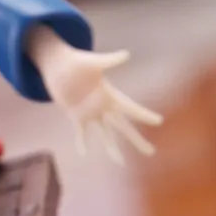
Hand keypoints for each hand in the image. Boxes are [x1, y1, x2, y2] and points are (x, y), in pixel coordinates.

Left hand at [27, 24, 163, 163]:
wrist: (57, 65)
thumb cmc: (76, 61)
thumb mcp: (93, 62)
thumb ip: (109, 60)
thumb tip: (126, 54)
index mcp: (109, 94)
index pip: (130, 107)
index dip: (143, 114)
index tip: (159, 121)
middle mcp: (102, 106)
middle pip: (122, 126)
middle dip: (136, 139)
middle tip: (150, 152)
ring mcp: (89, 113)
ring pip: (105, 134)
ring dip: (112, 147)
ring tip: (120, 162)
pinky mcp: (75, 115)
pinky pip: (81, 132)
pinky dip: (82, 142)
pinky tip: (84, 154)